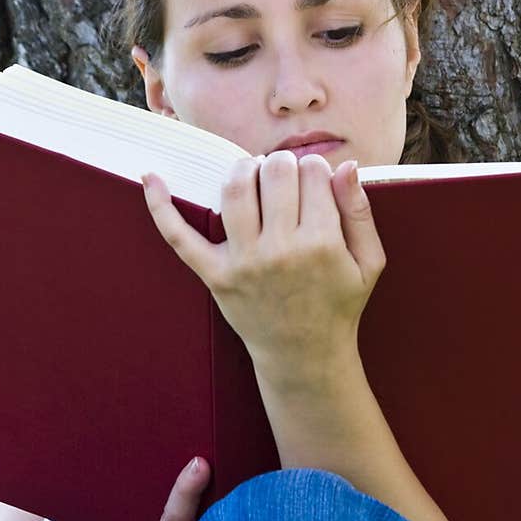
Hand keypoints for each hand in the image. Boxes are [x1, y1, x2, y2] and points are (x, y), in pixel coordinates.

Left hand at [141, 152, 385, 390]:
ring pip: (235, 188)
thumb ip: (360, 212)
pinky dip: (161, 206)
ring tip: (254, 176)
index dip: (316, 169)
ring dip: (245, 169)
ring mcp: (244, 262)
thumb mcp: (368, 263)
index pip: (313, 173)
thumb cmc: (338, 306)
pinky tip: (151, 178)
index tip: (316, 183)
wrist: (305, 357)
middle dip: (283, 164)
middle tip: (287, 177)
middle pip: (276, 172)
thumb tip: (345, 166)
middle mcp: (281, 250)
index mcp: (323, 243)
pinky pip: (180, 237)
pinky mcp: (216, 276)